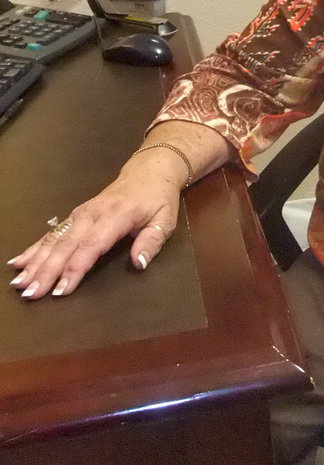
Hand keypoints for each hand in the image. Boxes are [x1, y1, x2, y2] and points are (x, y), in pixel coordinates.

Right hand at [7, 158, 180, 300]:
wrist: (149, 170)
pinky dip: (34, 247)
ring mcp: (81, 213)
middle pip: (66, 244)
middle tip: (31, 293)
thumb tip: (139, 263)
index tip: (61, 290)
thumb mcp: (165, 219)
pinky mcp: (75, 215)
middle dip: (46, 270)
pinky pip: (52, 232)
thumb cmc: (158, 199)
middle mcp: (92, 214)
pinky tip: (19, 262)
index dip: (75, 268)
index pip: (92, 245)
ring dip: (35, 262)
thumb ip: (151, 242)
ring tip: (19, 282)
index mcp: (116, 215)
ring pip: (54, 239)